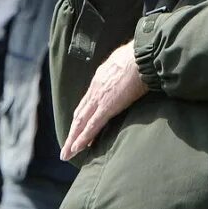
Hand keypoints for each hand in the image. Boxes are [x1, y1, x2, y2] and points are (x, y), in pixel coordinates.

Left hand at [60, 41, 146, 159]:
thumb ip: (122, 70)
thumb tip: (127, 73)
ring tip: (67, 154)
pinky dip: (82, 139)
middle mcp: (95, 89)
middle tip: (66, 147)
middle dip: (73, 131)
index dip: (82, 116)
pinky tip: (76, 149)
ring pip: (81, 122)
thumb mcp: (124, 61)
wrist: (141, 55)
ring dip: (73, 139)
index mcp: (100, 78)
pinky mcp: (107, 107)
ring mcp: (100, 98)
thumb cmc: (139, 56)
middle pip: (80, 114)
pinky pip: (92, 126)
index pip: (88, 102)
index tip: (78, 127)